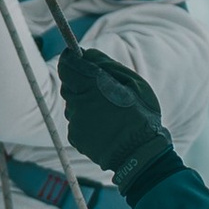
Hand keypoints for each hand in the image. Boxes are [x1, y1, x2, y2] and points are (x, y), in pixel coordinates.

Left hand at [58, 46, 178, 199]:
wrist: (140, 154)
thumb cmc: (141, 115)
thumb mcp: (134, 83)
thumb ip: (106, 65)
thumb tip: (85, 53)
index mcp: (93, 86)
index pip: (66, 65)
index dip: (71, 60)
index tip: (77, 58)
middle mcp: (78, 103)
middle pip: (68, 85)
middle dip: (80, 83)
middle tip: (102, 91)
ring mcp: (75, 122)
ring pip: (72, 105)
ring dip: (84, 104)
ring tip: (108, 113)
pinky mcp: (74, 137)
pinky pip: (76, 122)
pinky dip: (86, 121)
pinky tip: (105, 127)